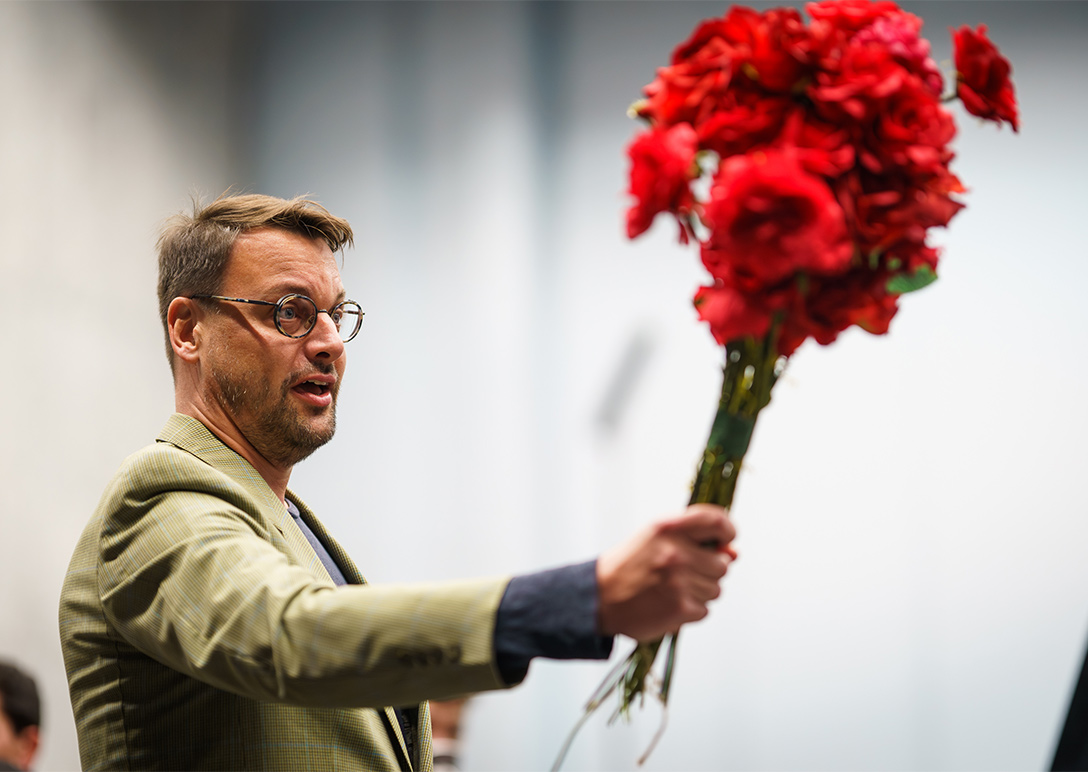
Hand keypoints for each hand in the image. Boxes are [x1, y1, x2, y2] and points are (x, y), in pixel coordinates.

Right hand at [596, 504, 736, 641]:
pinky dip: (691, 610)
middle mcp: (675, 551)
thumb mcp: (655, 539)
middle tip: (682, 574)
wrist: (599, 597)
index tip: (727, 539)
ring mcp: (678, 581)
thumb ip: (694, 540)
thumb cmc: (630, 566)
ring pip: (716, 589)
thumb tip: (734, 553)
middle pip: (722, 564)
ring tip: (671, 589)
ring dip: (699, 592)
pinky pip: (705, 610)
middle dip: (709, 571)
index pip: (716, 521)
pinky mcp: (680, 607)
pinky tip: (669, 603)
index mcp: (668, 528)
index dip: (728, 531)